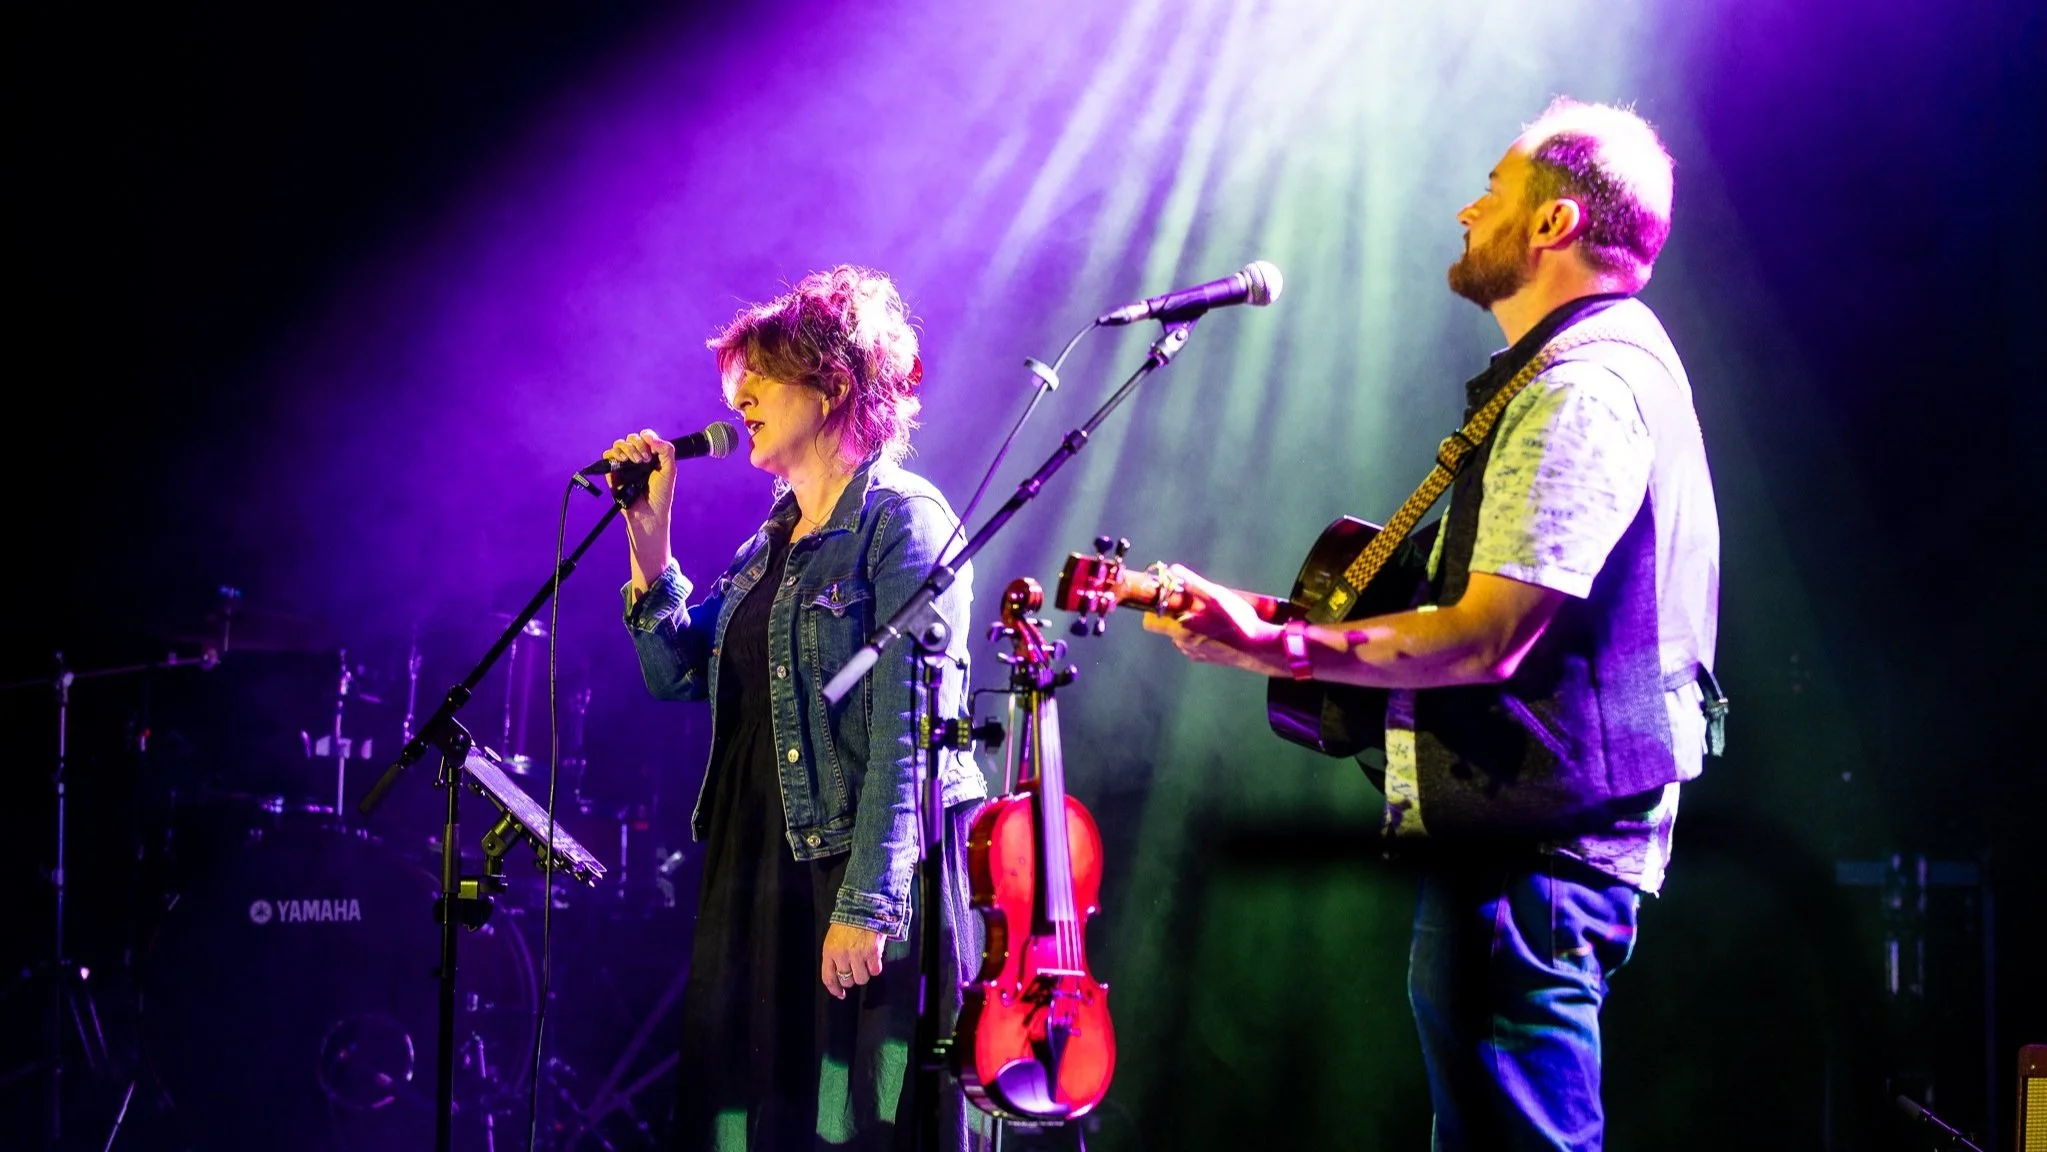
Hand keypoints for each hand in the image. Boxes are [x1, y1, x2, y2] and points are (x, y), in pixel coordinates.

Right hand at [603, 428, 677, 525]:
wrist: (649, 513)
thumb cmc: (661, 494)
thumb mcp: (669, 470)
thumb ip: (666, 450)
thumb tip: (651, 438)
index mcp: (651, 454)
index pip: (646, 436)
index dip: (647, 438)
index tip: (652, 450)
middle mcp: (636, 457)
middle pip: (632, 438)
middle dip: (638, 445)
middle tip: (645, 460)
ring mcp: (624, 464)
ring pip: (619, 444)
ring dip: (627, 448)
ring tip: (636, 462)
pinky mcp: (612, 472)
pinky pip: (608, 455)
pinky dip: (614, 454)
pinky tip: (623, 461)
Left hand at [820, 921, 885, 999]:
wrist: (864, 906)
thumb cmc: (848, 922)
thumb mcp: (834, 938)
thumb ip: (835, 955)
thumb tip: (841, 975)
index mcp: (829, 951)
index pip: (829, 978)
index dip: (835, 989)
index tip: (841, 994)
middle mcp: (842, 955)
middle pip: (847, 981)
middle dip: (852, 978)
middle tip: (857, 968)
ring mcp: (857, 954)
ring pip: (862, 979)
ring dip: (865, 973)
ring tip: (866, 961)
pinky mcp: (872, 952)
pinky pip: (875, 971)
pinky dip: (876, 967)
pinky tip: (875, 957)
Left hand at [1140, 564, 1286, 676]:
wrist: (1259, 648)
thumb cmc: (1237, 621)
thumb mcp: (1216, 596)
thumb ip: (1193, 583)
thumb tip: (1173, 570)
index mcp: (1180, 629)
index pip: (1151, 622)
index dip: (1157, 608)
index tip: (1170, 599)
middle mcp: (1183, 644)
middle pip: (1169, 626)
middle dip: (1178, 614)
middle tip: (1197, 604)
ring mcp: (1195, 654)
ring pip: (1183, 635)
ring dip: (1191, 625)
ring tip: (1212, 617)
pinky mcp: (1207, 659)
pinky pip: (1196, 645)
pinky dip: (1202, 636)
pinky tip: (1219, 629)